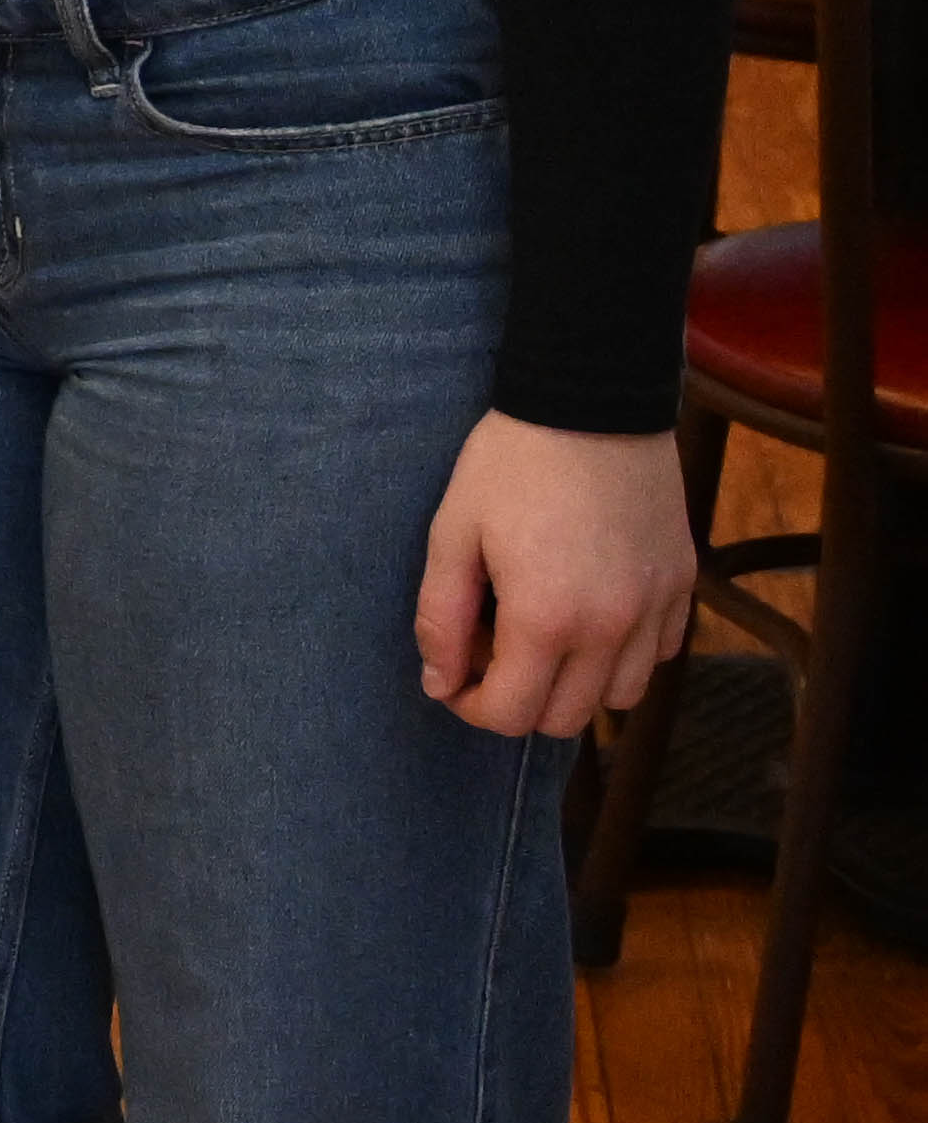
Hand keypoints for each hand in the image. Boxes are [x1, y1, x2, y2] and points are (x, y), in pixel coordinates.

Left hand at [415, 412, 698, 741]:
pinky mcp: (683, 583)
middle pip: (567, 719)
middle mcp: (613, 627)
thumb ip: (441, 618)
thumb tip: (439, 683)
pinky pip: (661, 653)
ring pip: (623, 696)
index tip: (454, 676)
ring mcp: (657, 607)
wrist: (590, 403)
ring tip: (543, 634)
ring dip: (577, 685)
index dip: (472, 706)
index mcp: (548, 619)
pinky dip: (625, 654)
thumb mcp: (452, 535)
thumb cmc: (510, 464)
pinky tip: (591, 612)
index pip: (512, 715)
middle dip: (520, 701)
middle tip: (492, 650)